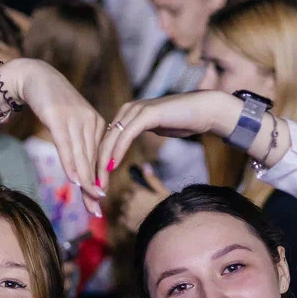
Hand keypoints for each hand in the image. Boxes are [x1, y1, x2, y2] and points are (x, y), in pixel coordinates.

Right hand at [4, 58, 107, 215]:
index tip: (99, 203)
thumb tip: (83, 170)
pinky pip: (66, 146)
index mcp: (97, 124)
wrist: (34, 77)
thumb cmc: (52, 103)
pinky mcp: (59, 118)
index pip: (99, 159)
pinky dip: (71, 164)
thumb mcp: (69, 124)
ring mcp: (75, 119)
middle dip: (93, 188)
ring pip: (81, 157)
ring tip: (90, 202)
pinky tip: (75, 180)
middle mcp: (90, 122)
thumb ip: (78, 144)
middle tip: (96, 211)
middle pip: (92, 162)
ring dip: (85, 182)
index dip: (99, 182)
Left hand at [98, 90, 282, 186]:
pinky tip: (111, 166)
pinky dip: (117, 151)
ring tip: (99, 182)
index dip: (98, 162)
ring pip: (111, 139)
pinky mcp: (146, 113)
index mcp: (126, 114)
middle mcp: (127, 110)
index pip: (105, 140)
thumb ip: (138, 133)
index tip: (95, 182)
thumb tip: (125, 145)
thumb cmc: (183, 121)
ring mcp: (136, 110)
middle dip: (96, 166)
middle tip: (92, 187)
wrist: (204, 111)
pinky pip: (125, 135)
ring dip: (103, 162)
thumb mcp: (155, 129)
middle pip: (104, 140)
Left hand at [120, 163, 167, 232]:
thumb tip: (145, 166)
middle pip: (126, 196)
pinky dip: (125, 219)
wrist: (164, 226)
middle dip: (131, 198)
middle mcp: (130, 200)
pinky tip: (133, 220)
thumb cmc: (165, 207)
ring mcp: (127, 212)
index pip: (133, 186)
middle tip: (141, 204)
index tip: (144, 194)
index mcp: (138, 191)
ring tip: (138, 213)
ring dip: (128, 208)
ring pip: (123, 207)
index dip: (138, 190)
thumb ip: (152, 179)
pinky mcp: (127, 223)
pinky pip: (121, 219)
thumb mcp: (162, 190)